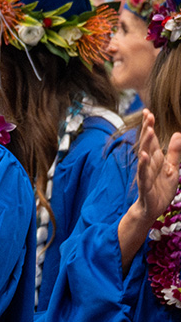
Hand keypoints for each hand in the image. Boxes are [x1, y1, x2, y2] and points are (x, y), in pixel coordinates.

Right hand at [118, 111, 180, 270]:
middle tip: (148, 115)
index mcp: (154, 159)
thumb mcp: (172, 169)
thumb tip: (177, 133)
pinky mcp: (145, 185)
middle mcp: (148, 164)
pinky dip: (144, 165)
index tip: (148, 111)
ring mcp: (145, 174)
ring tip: (149, 129)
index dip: (149, 126)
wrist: (151, 209)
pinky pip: (143, 174)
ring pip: (145, 156)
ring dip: (146, 143)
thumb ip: (174, 152)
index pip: (151, 140)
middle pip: (147, 144)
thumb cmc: (160, 189)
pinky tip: (144, 156)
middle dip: (147, 129)